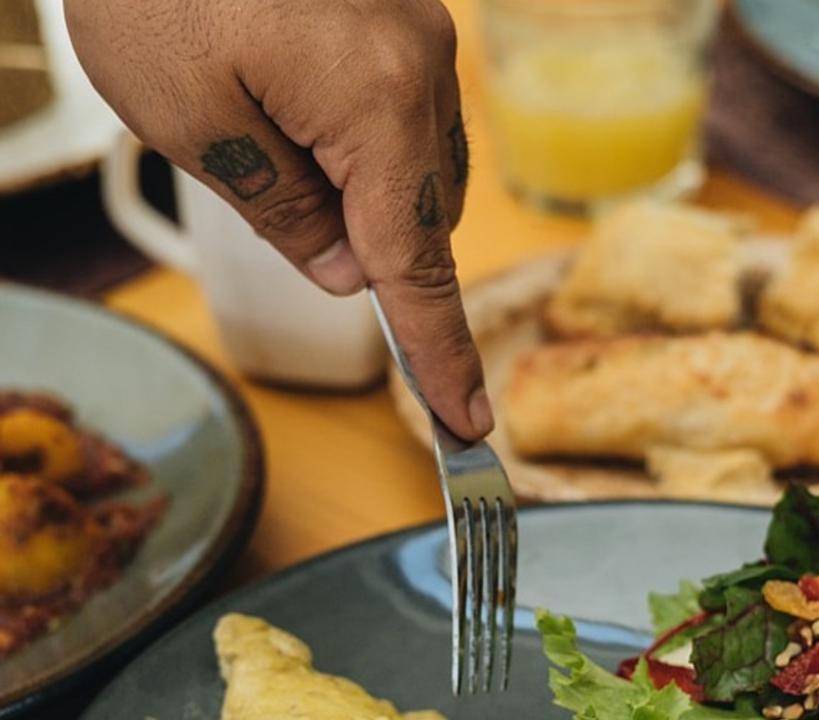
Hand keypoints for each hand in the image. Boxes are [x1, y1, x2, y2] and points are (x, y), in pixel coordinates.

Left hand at [66, 0, 492, 439]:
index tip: (468, 423)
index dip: (440, 357)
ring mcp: (419, 33)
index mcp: (380, 101)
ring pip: (417, 168)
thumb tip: (347, 269)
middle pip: (422, 215)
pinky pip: (403, 118)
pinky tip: (296, 118)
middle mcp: (422, 66)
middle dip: (371, 252)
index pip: (418, 267)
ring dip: (364, 198)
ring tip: (269, 148)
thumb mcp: (194, 121)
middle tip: (285, 221)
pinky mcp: (398, 17)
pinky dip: (363, 151)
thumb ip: (285, 213)